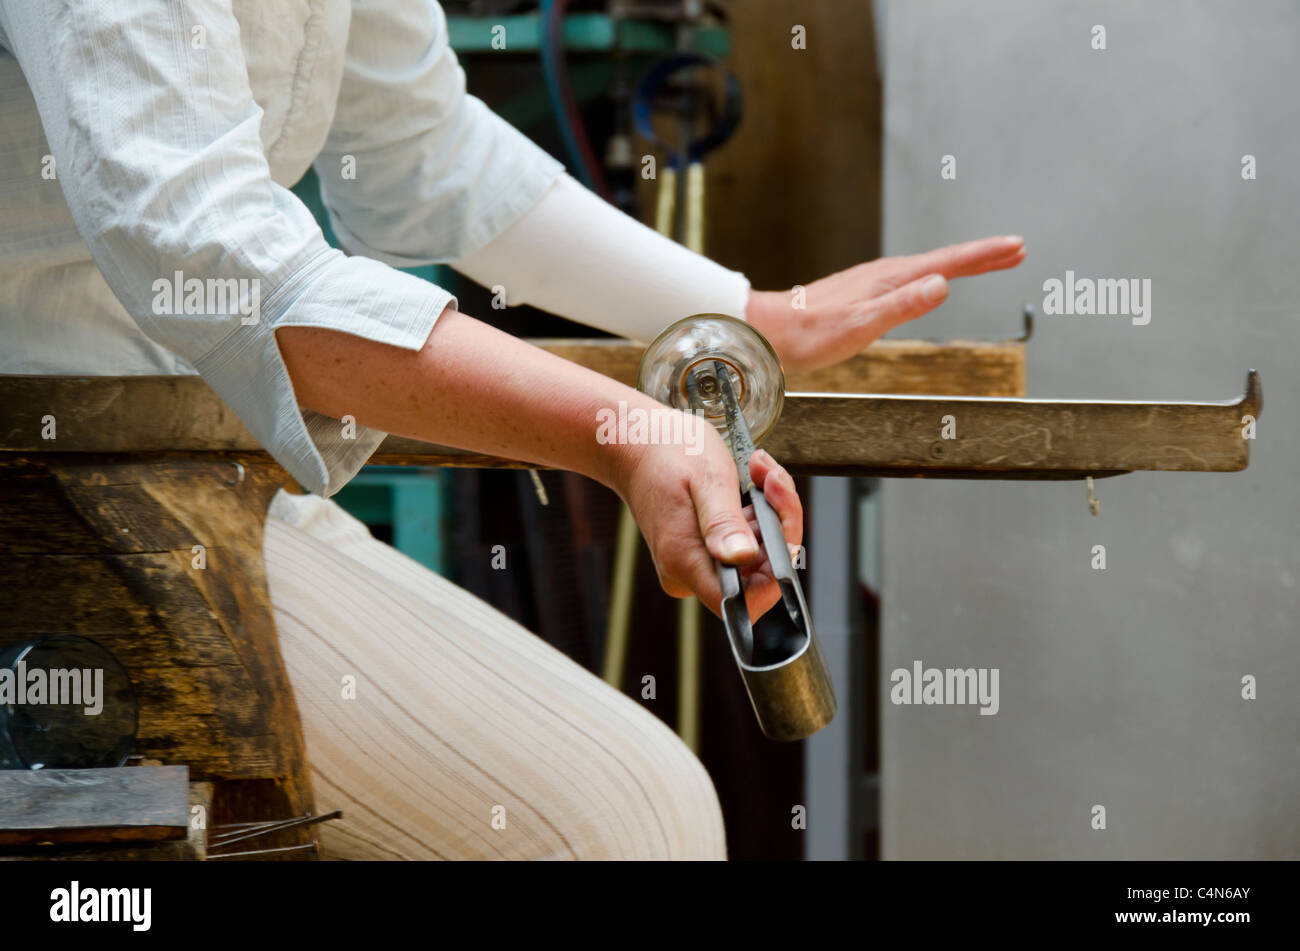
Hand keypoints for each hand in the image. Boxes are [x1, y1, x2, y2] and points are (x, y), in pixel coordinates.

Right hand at [606, 409, 802, 620]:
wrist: (638, 443)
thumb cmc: (669, 453)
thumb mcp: (706, 479)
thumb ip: (723, 521)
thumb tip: (742, 557)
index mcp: (685, 560)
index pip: (743, 601)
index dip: (776, 576)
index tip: (783, 528)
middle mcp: (688, 572)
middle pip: (757, 574)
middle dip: (778, 525)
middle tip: (771, 478)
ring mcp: (695, 563)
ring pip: (756, 555)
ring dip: (769, 512)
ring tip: (759, 471)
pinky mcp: (703, 551)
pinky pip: (745, 543)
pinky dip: (757, 513)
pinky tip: (752, 481)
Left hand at [746, 235, 1026, 372]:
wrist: (771, 332)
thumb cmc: (811, 335)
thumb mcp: (862, 325)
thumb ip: (902, 306)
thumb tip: (941, 284)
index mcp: (890, 279)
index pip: (948, 263)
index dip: (984, 256)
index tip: (1015, 247)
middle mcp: (883, 275)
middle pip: (943, 262)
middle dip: (981, 257)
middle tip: (1015, 251)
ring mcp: (873, 283)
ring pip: (927, 269)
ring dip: (960, 265)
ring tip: (986, 264)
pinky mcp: (863, 294)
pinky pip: (911, 281)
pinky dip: (933, 277)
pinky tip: (930, 284)